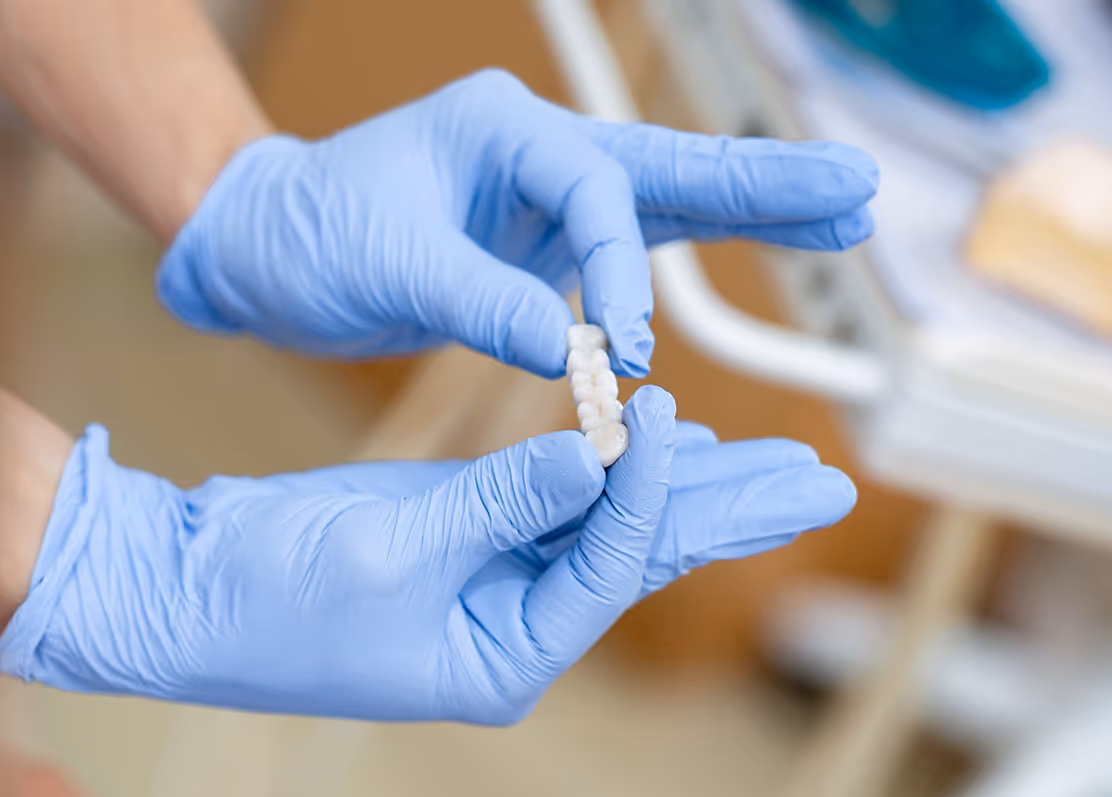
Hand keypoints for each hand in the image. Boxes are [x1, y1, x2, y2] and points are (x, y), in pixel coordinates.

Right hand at [0, 388, 855, 723]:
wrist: (180, 590)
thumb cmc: (268, 599)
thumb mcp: (390, 550)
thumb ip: (502, 500)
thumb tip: (602, 451)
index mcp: (501, 657)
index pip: (607, 568)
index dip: (646, 490)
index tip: (661, 413)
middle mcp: (511, 626)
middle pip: (641, 559)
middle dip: (730, 513)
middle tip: (825, 481)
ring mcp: (486, 577)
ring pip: (607, 525)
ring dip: (684, 484)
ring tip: (774, 461)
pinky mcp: (458, 531)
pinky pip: (555, 498)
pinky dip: (605, 466)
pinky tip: (657, 440)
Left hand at [156, 69, 878, 377]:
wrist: (258, 249)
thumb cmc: (304, 237)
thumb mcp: (383, 267)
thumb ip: (480, 304)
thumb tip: (576, 352)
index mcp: (497, 130)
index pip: (594, 188)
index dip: (620, 268)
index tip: (621, 344)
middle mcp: (533, 150)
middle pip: (667, 163)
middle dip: (760, 179)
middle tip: (853, 188)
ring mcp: (543, 195)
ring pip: (667, 199)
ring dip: (752, 210)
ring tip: (845, 212)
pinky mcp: (541, 243)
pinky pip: (635, 246)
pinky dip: (693, 255)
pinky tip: (770, 249)